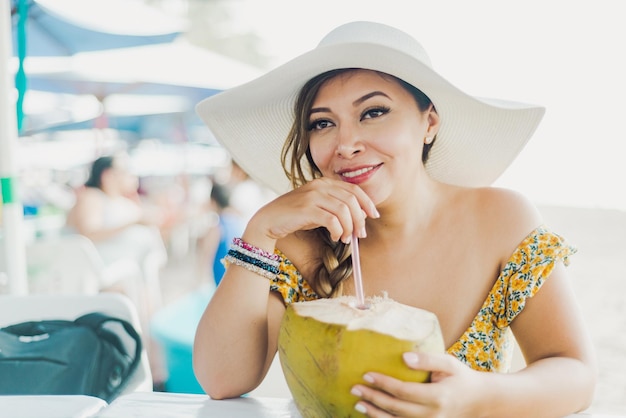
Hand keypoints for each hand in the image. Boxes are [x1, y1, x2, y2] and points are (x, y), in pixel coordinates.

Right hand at [250, 178, 378, 243]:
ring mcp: (313, 196)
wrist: (269, 220)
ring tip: (346, 238)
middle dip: (360, 218)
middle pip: (352, 200)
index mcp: (324, 182)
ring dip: (349, 227)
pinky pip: (332, 220)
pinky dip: (339, 230)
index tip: (374, 215)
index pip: (353, 189)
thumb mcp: (317, 206)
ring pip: (344, 210)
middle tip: (360, 234)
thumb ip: (334, 206)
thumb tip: (359, 218)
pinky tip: (336, 237)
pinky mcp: (307, 209)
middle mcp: (319, 185)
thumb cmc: (294, 216)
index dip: (367, 202)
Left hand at [350, 352, 485, 416]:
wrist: (479, 402)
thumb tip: (404, 357)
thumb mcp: (449, 364)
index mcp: (437, 397)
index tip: (367, 375)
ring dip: (375, 414)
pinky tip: (372, 414)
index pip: (403, 391)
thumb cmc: (462, 378)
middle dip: (373, 398)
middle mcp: (432, 415)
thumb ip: (427, 359)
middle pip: (396, 408)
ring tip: (358, 404)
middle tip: (354, 388)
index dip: (384, 384)